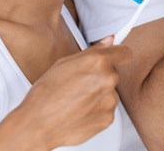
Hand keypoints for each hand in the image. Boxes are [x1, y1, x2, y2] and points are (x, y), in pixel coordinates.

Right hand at [0, 37, 131, 149]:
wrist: (38, 124)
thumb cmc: (46, 93)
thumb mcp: (65, 63)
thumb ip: (93, 50)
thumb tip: (110, 40)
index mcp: (98, 61)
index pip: (125, 53)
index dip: (118, 55)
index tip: (115, 58)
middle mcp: (108, 79)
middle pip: (114, 73)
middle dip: (101, 76)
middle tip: (80, 83)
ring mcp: (110, 100)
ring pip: (109, 92)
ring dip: (99, 94)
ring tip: (77, 99)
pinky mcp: (108, 118)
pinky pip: (107, 109)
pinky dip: (97, 110)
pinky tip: (80, 110)